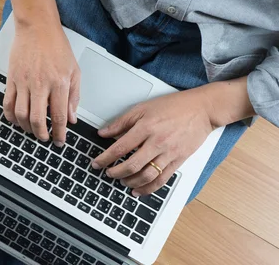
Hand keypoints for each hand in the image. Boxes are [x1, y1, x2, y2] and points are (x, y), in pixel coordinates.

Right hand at [3, 22, 80, 145]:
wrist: (37, 27)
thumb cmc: (56, 46)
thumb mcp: (74, 70)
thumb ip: (74, 96)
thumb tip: (72, 118)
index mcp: (59, 83)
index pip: (58, 116)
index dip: (59, 133)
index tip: (59, 141)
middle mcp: (40, 84)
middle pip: (37, 119)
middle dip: (41, 134)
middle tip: (45, 138)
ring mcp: (24, 82)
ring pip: (21, 115)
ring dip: (26, 128)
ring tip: (32, 130)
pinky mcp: (12, 79)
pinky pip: (8, 103)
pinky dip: (11, 116)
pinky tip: (16, 120)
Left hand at [91, 88, 216, 196]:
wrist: (201, 110)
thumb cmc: (173, 106)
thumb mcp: (142, 108)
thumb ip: (121, 122)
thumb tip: (103, 133)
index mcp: (146, 127)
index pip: (119, 148)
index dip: (105, 158)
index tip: (96, 163)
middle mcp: (157, 142)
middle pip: (132, 165)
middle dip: (115, 172)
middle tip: (107, 173)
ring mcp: (169, 153)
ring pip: (146, 176)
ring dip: (130, 182)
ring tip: (121, 181)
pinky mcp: (178, 161)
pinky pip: (162, 180)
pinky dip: (148, 188)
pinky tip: (139, 190)